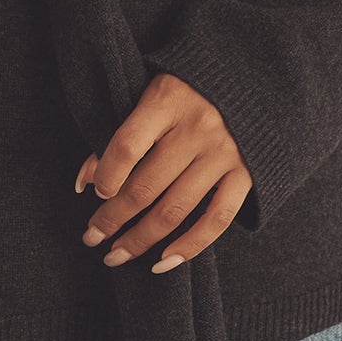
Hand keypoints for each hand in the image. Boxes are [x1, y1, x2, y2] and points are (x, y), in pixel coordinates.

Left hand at [75, 73, 251, 273]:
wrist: (254, 78)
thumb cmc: (190, 87)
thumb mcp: (154, 93)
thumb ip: (124, 131)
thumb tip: (87, 181)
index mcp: (169, 98)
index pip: (128, 146)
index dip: (106, 176)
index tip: (93, 194)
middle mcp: (198, 127)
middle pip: (146, 186)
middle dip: (112, 219)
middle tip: (91, 238)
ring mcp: (224, 153)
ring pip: (174, 209)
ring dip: (140, 239)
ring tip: (116, 255)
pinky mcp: (246, 174)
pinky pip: (216, 220)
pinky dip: (189, 246)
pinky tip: (162, 262)